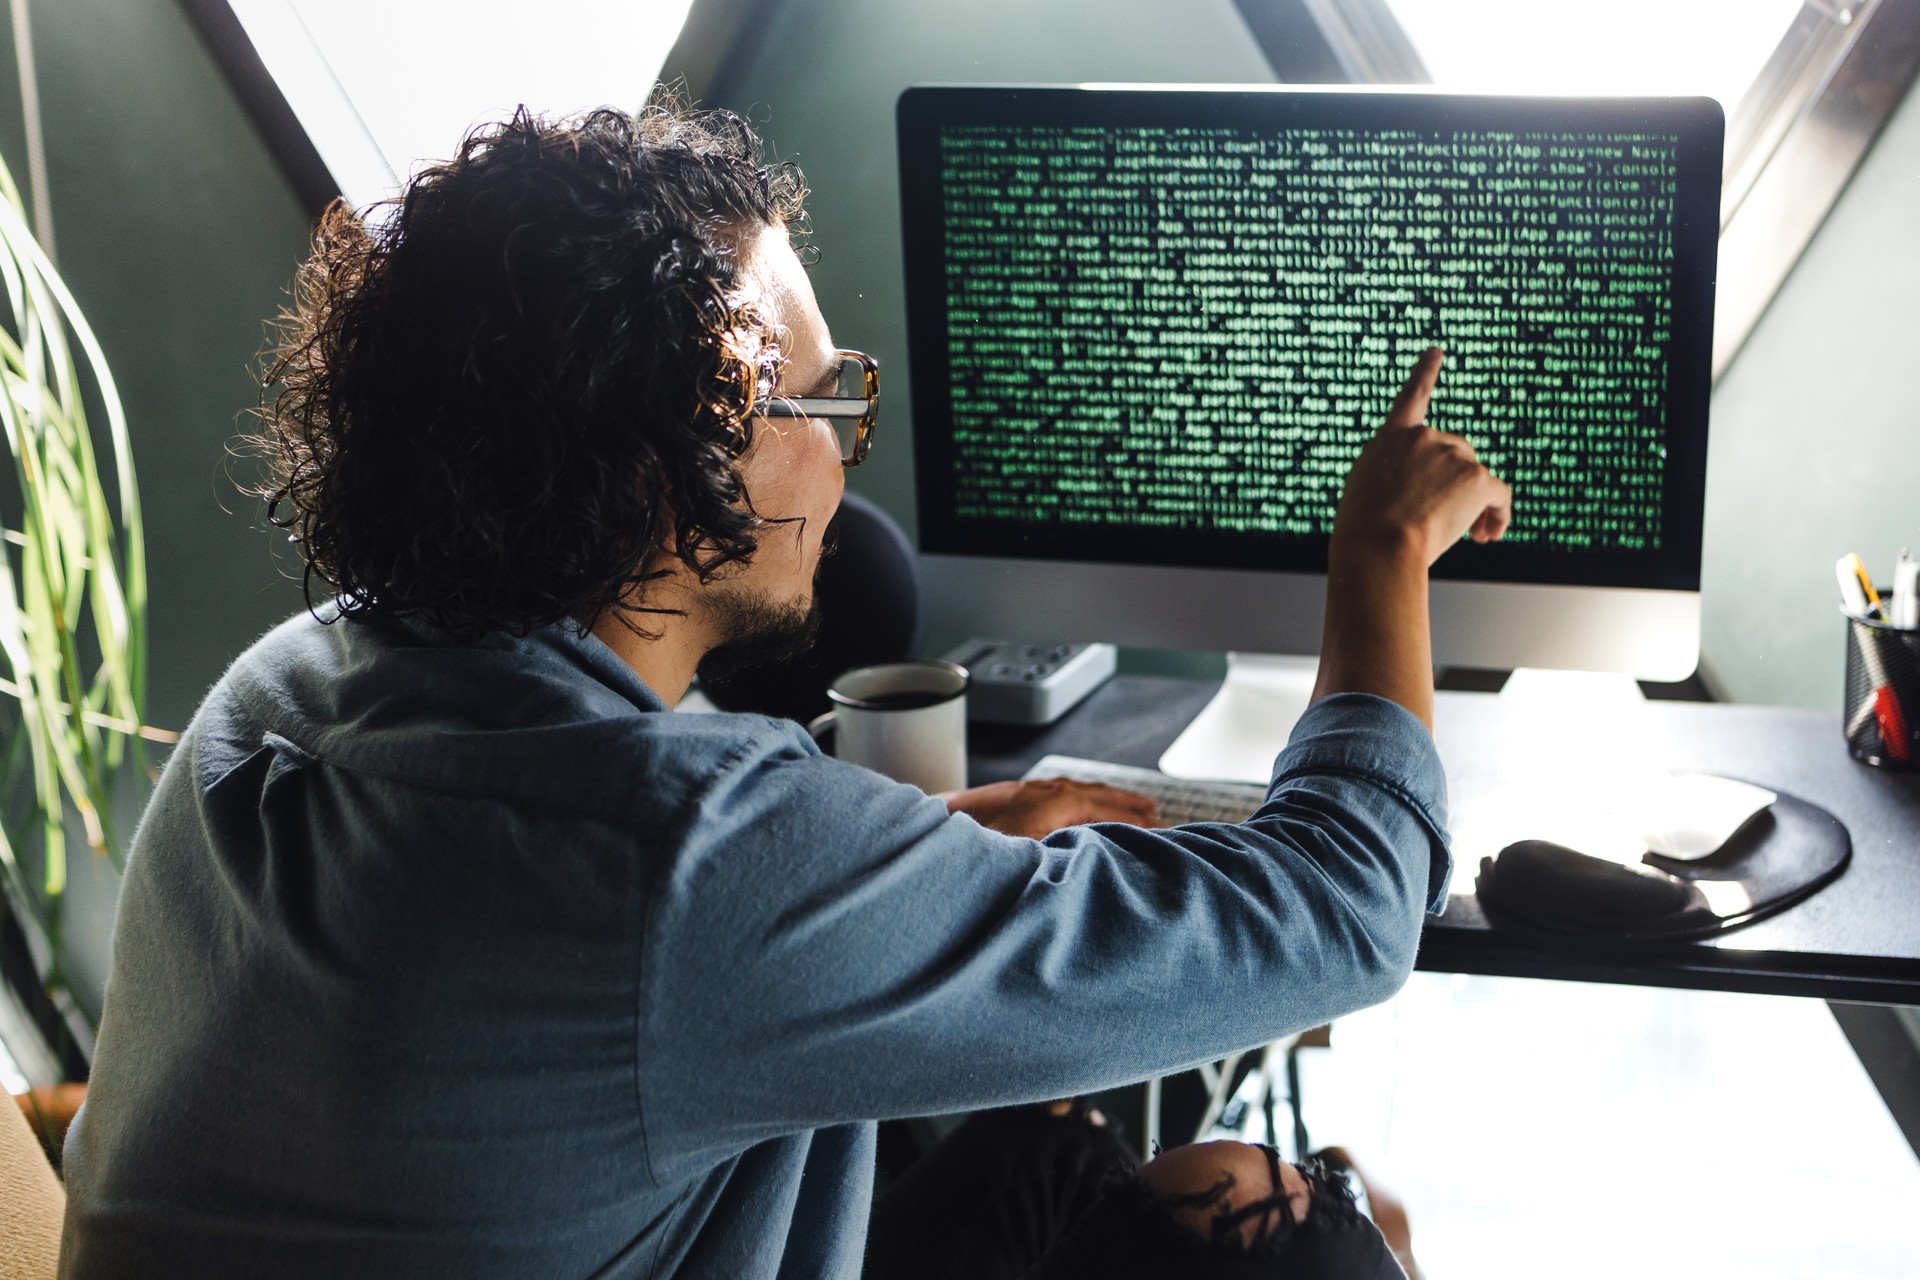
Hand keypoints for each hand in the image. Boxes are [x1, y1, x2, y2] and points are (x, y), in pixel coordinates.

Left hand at [940, 777, 1161, 838]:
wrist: (932, 827)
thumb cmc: (975, 844)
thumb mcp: (1028, 857)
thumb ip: (1066, 858)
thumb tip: (1097, 866)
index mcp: (1058, 803)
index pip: (1112, 812)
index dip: (1139, 824)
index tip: (1163, 833)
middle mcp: (1047, 791)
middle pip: (1100, 795)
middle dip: (1130, 804)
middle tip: (1156, 813)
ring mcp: (1029, 790)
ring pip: (1081, 790)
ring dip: (1107, 797)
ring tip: (1127, 805)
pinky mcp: (1013, 795)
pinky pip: (1062, 790)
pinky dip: (1083, 795)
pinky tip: (1079, 804)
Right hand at [1331, 347, 1511, 567]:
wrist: (1378, 545)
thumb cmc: (1364, 532)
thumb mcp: (1365, 493)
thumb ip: (1393, 476)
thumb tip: (1425, 490)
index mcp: (1390, 439)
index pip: (1412, 397)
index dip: (1425, 372)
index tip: (1436, 351)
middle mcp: (1423, 437)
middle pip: (1454, 455)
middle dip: (1454, 485)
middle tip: (1445, 524)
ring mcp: (1451, 453)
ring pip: (1474, 479)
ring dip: (1472, 507)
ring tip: (1460, 538)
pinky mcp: (1475, 476)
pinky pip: (1498, 496)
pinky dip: (1497, 516)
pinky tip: (1489, 536)